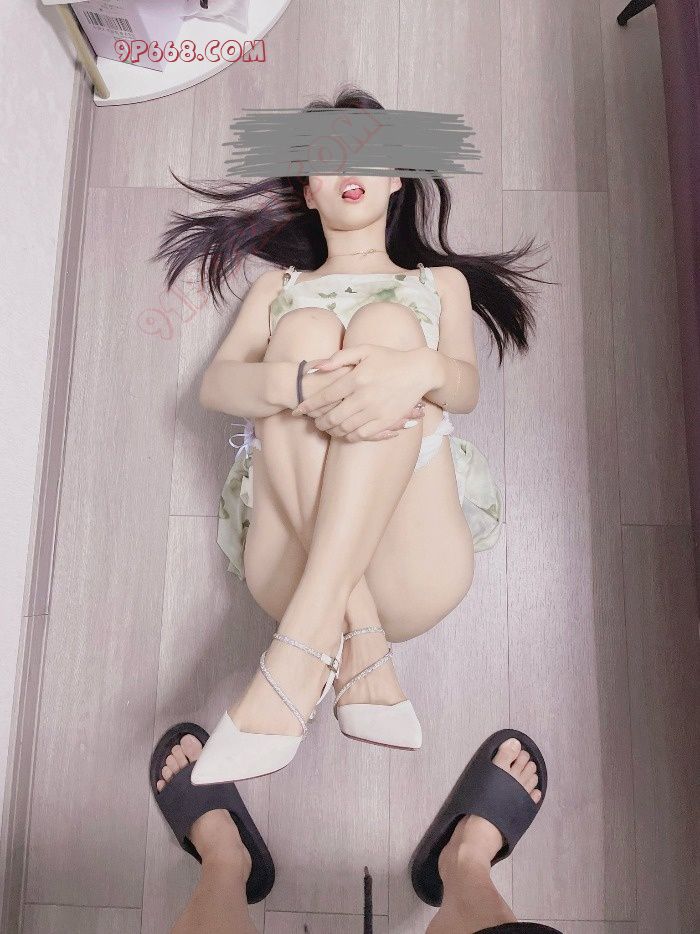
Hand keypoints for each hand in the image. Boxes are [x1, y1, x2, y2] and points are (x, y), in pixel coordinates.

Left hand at [292, 345, 427, 441]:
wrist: (419, 371)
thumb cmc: (389, 358)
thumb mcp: (364, 350)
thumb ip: (339, 357)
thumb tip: (316, 367)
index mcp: (357, 378)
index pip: (325, 396)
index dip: (309, 405)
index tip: (299, 410)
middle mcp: (364, 396)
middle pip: (332, 416)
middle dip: (318, 422)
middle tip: (313, 422)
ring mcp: (376, 411)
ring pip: (345, 428)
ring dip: (332, 431)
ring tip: (326, 428)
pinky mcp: (386, 421)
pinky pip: (362, 435)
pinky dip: (349, 436)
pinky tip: (344, 433)